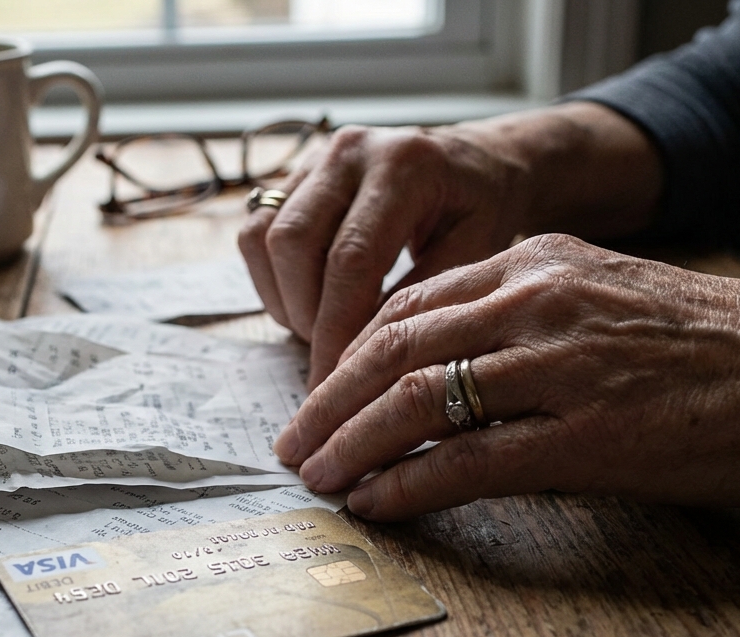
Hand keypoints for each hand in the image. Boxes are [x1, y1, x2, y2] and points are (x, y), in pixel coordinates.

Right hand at [237, 103, 663, 389]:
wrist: (478, 162)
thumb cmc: (484, 210)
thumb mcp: (481, 251)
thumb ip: (426, 298)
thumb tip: (370, 362)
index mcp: (404, 164)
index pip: (351, 257)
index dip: (336, 326)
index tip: (334, 383)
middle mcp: (351, 150)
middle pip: (294, 242)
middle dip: (304, 316)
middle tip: (328, 364)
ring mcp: (315, 158)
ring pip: (265, 237)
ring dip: (284, 299)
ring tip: (318, 334)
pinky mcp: (293, 175)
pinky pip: (255, 231)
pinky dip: (272, 281)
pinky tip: (306, 306)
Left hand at [272, 234, 739, 533]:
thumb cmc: (712, 345)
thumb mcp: (607, 294)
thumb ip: (525, 314)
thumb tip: (444, 363)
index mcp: (537, 262)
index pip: (410, 304)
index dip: (350, 353)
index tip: (321, 391)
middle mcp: (537, 301)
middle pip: (394, 347)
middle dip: (328, 400)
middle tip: (291, 443)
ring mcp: (560, 367)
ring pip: (417, 401)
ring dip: (352, 444)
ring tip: (316, 478)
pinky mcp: (587, 436)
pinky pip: (469, 462)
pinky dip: (408, 485)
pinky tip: (375, 504)